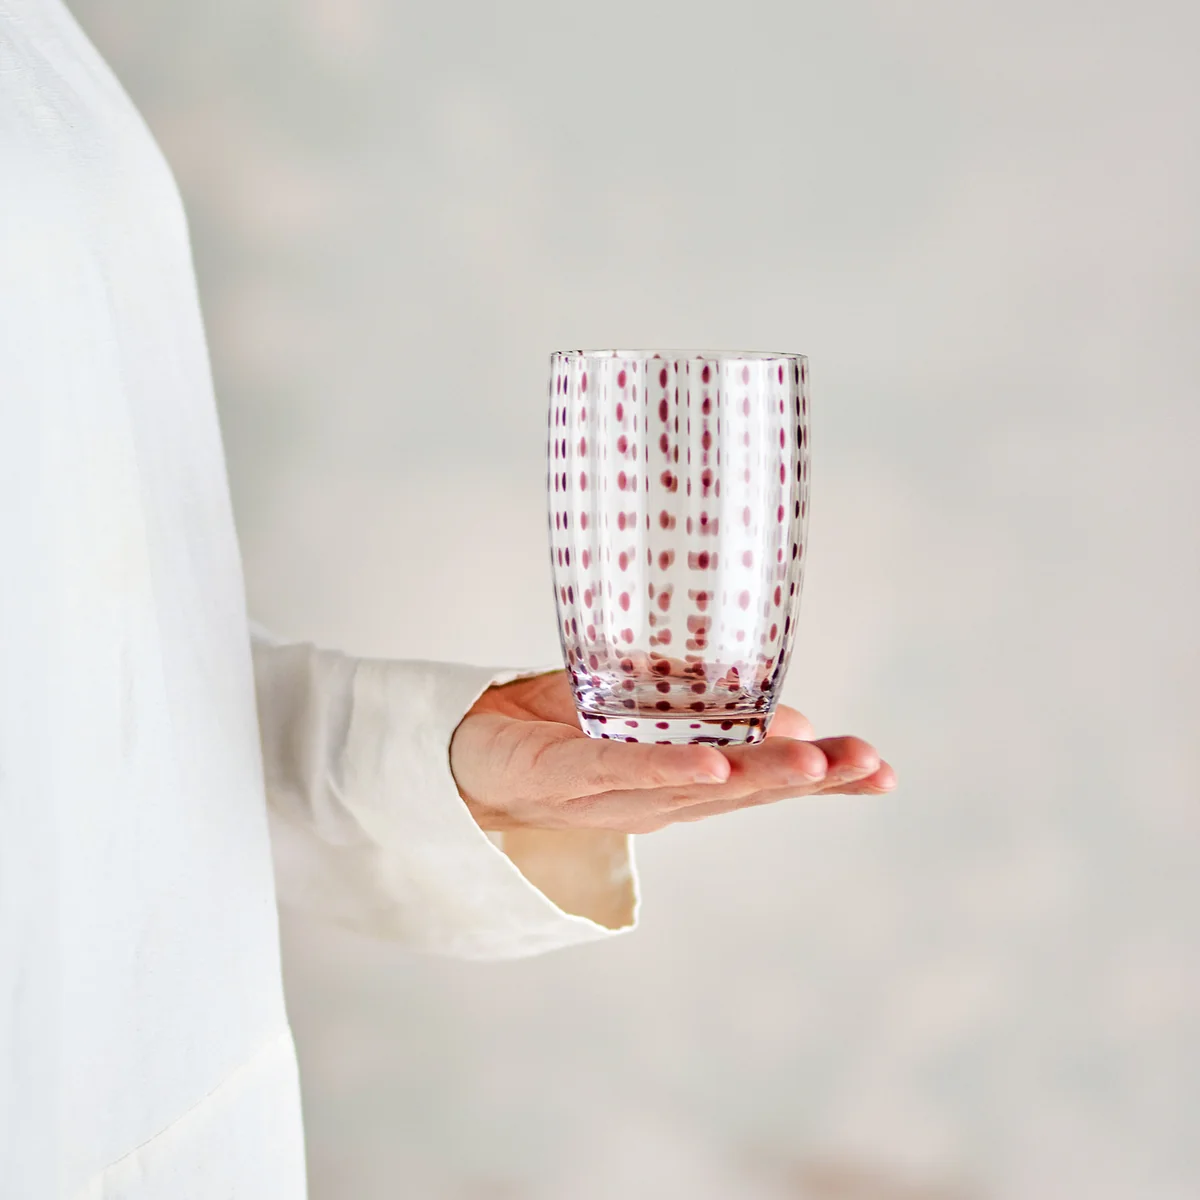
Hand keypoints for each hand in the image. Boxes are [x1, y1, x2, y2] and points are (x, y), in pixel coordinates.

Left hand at [450, 671, 895, 834]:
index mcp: (681, 780)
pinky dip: (668, 767)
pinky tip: (712, 764)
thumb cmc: (561, 729)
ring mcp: (613, 793)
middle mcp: (657, 796)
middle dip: (808, 780)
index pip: (760, 780)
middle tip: (870, 766)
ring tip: (815, 764)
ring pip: (695, 787)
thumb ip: (708, 707)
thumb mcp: (644, 705)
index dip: (822, 780)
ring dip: (755, 776)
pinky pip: (621, 772)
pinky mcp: (564, 777)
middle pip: (740, 790)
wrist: (467, 749)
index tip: (883, 771)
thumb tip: (791, 718)